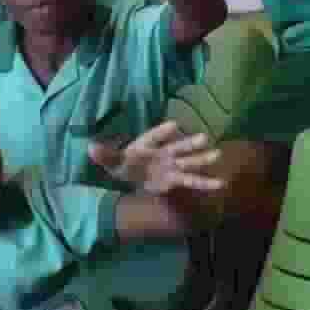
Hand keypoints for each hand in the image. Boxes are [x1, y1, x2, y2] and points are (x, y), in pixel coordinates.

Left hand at [111, 122, 233, 196]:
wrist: (135, 177)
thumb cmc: (126, 164)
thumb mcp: (113, 162)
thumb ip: (105, 155)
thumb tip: (89, 148)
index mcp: (147, 144)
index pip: (155, 136)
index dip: (163, 131)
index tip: (174, 126)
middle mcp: (163, 152)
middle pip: (178, 147)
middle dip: (189, 143)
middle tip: (205, 138)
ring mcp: (172, 165)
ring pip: (189, 162)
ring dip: (202, 159)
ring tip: (218, 155)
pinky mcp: (176, 179)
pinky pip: (191, 180)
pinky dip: (204, 182)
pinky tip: (219, 184)